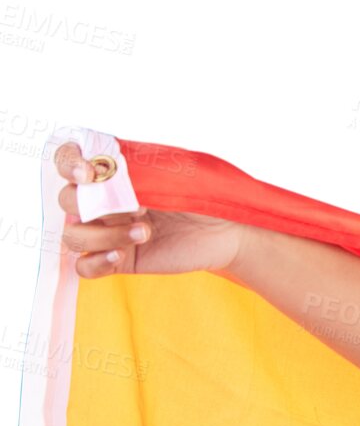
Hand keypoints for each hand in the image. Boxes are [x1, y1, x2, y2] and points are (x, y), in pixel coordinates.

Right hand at [54, 140, 256, 278]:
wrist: (227, 230)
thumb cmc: (202, 195)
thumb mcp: (173, 173)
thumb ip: (137, 170)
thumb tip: (106, 176)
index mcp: (111, 173)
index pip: (67, 159)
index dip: (68, 162)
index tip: (88, 172)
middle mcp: (102, 201)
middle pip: (66, 200)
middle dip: (92, 204)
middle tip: (136, 207)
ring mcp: (107, 230)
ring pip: (73, 235)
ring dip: (103, 235)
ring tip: (144, 233)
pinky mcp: (119, 260)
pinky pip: (84, 266)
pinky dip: (96, 262)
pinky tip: (120, 256)